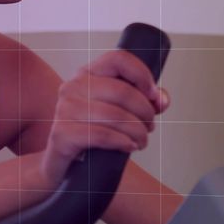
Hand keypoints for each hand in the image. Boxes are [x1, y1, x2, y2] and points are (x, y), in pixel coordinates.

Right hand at [40, 50, 169, 186]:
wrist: (61, 165)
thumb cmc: (92, 134)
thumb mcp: (117, 112)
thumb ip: (143, 102)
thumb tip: (162, 100)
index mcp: (87, 74)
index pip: (118, 59)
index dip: (141, 74)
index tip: (153, 94)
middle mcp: (72, 87)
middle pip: (122, 91)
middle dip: (145, 111)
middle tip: (150, 126)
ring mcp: (64, 110)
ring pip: (115, 115)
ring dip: (138, 131)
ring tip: (142, 141)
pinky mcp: (62, 134)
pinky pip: (102, 135)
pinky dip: (123, 142)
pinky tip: (129, 147)